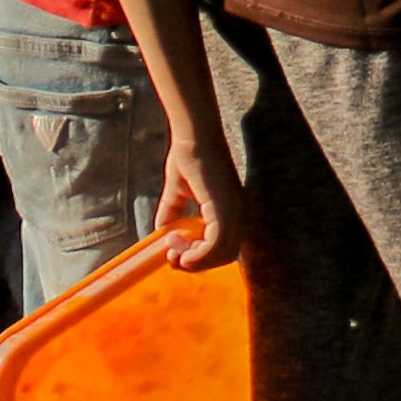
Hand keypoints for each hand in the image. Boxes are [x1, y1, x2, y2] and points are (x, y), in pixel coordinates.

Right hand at [153, 136, 246, 272]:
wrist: (192, 136)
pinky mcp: (225, 207)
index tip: (174, 252)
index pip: (224, 249)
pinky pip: (216, 243)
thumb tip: (162, 235)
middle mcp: (239, 214)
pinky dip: (197, 253)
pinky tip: (176, 245)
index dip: (200, 258)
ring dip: (194, 259)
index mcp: (232, 212)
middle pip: (225, 257)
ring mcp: (235, 211)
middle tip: (172, 255)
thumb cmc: (188, 157)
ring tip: (172, 247)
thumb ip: (172, 215)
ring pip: (223, 254)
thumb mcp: (177, 193)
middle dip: (196, 263)